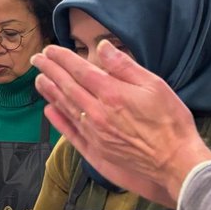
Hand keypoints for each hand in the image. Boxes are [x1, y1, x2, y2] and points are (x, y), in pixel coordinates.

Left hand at [31, 43, 210, 207]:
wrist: (174, 161)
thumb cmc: (170, 122)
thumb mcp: (154, 85)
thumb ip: (124, 66)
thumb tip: (103, 48)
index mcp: (111, 93)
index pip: (79, 71)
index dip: (62, 59)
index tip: (50, 50)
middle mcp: (97, 113)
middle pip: (67, 87)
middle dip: (50, 71)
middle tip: (37, 60)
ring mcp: (93, 132)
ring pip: (65, 107)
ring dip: (49, 92)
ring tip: (38, 79)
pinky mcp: (95, 149)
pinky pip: (70, 132)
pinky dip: (58, 120)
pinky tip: (49, 110)